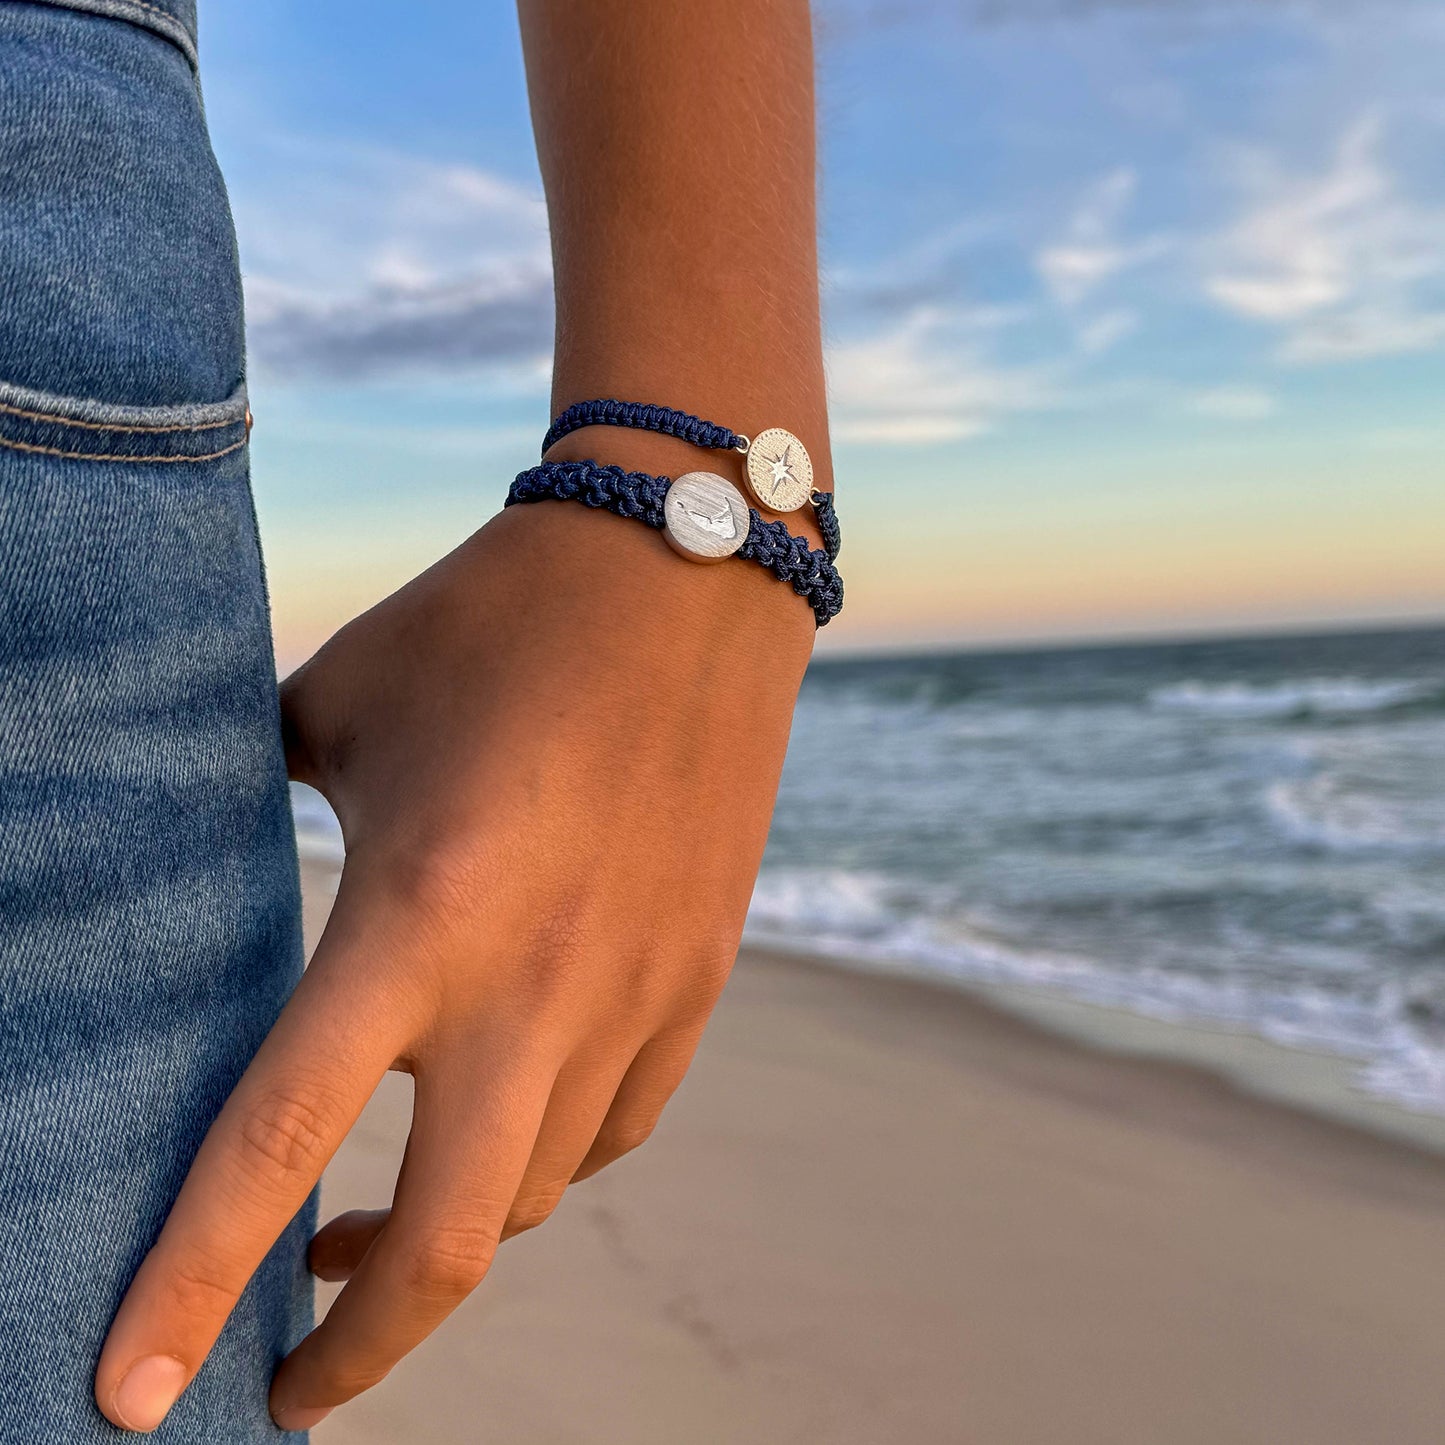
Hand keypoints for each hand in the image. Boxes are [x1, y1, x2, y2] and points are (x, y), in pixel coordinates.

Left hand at [94, 492, 813, 1431]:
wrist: (686, 574)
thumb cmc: (496, 619)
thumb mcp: (338, 702)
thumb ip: (254, 795)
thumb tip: (198, 847)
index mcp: (421, 912)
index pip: (282, 1143)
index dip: (196, 1284)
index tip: (138, 1398)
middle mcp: (538, 983)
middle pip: (453, 1245)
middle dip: (361, 1347)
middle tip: (288, 1383)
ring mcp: (636, 990)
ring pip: (540, 1192)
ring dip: (454, 1236)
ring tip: (386, 1221)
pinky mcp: (699, 975)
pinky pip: (620, 1125)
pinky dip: (549, 1159)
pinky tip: (511, 1119)